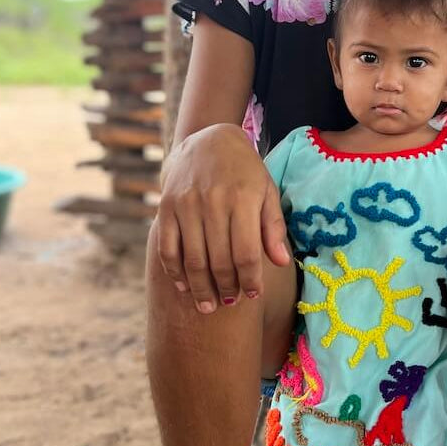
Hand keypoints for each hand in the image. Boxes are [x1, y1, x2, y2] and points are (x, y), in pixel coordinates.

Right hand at [155, 123, 289, 312]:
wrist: (208, 139)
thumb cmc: (245, 170)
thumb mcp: (266, 191)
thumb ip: (273, 227)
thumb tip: (280, 262)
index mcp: (244, 199)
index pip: (247, 253)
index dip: (251, 280)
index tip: (254, 295)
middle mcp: (214, 202)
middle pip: (219, 261)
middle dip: (226, 288)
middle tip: (231, 302)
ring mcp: (186, 205)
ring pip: (192, 260)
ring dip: (201, 289)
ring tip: (209, 306)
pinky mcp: (166, 207)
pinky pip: (168, 248)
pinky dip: (175, 272)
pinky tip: (186, 287)